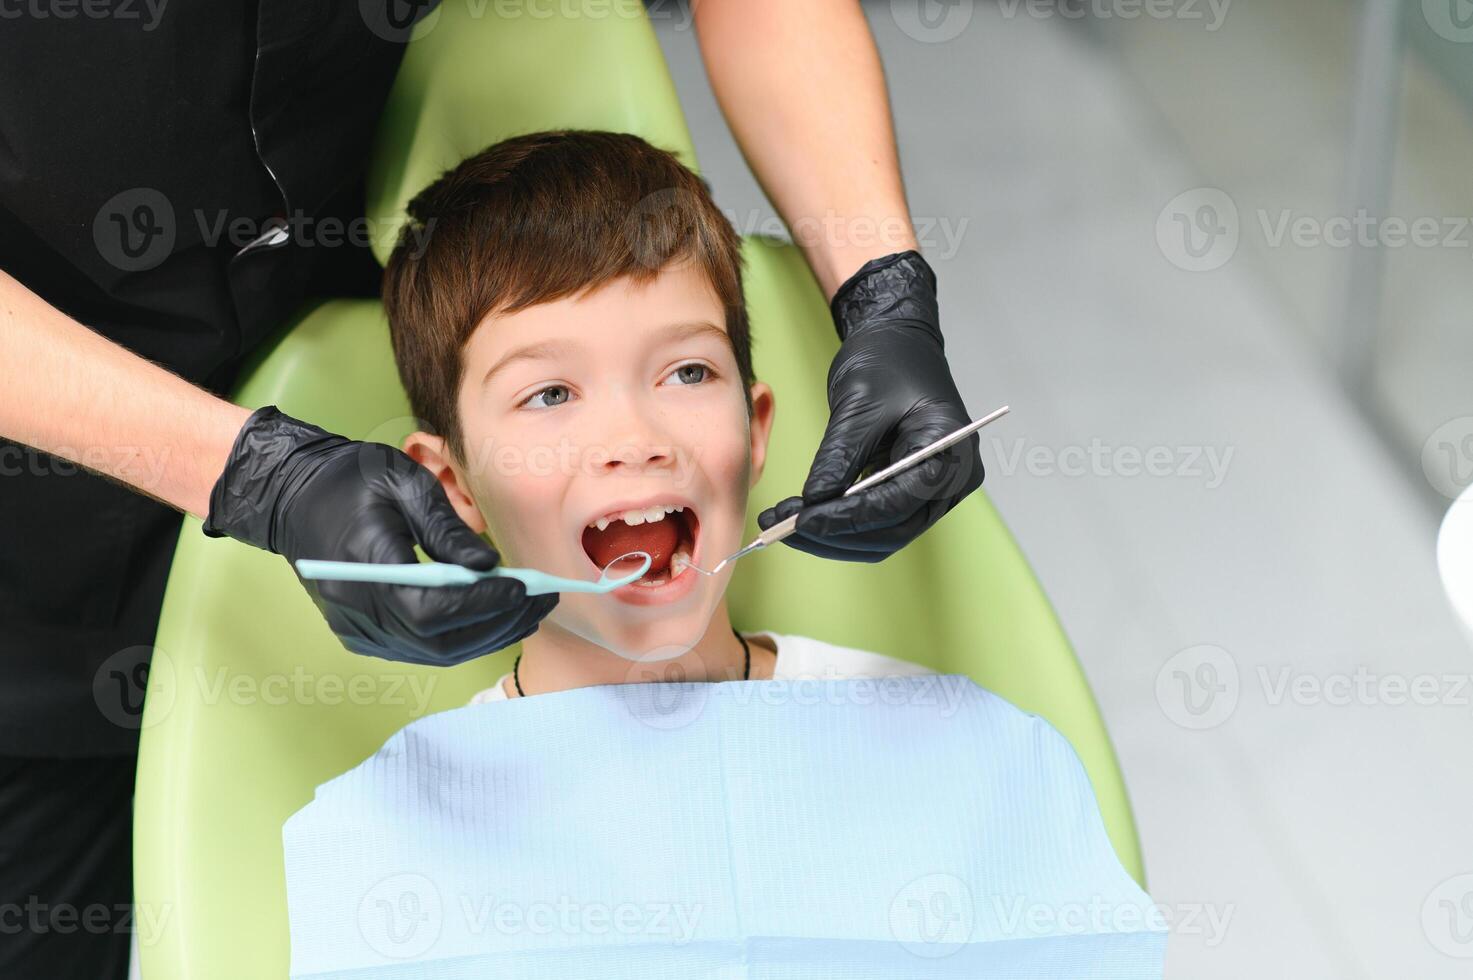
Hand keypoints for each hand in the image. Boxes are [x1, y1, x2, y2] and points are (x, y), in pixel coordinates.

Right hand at [202, 406, 556, 664]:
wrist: (291, 495)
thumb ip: (446, 529)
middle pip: (440, 641)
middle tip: (541, 601)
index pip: (435, 609)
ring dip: (485, 634)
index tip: (526, 588)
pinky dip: (460, 636)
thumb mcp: (403, 483)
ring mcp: (358, 630)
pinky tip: (490, 615)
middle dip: (498, 623)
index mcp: (365, 570)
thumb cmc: (348, 480)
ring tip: (526, 609)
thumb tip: (489, 566)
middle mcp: (359, 612)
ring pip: (434, 652)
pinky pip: (420, 648)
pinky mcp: (363, 635)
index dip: (485, 604)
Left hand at [757, 250, 983, 561]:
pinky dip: (841, 525)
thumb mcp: (858, 404)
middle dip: (835, 533)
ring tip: (783, 524)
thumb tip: (814, 503)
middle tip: (783, 527)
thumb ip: (838, 456)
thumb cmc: (887, 360)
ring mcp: (935, 489)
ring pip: (884, 534)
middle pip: (892, 528)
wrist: (897, 340)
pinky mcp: (911, 492)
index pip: (897, 502)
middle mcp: (952, 478)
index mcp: (950, 449)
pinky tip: (803, 517)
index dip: (847, 518)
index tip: (802, 520)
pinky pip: (878, 522)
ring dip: (833, 537)